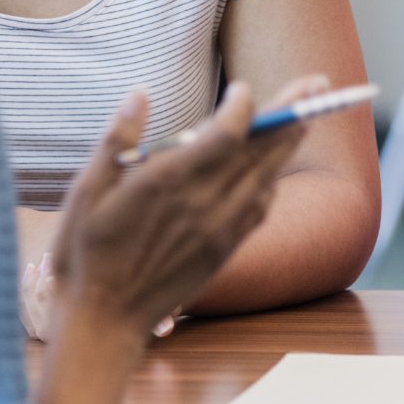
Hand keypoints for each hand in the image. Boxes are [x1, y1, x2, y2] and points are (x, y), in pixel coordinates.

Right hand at [47, 82, 306, 341]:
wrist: (103, 321)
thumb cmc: (85, 253)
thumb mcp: (85, 190)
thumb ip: (117, 139)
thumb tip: (140, 93)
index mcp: (167, 181)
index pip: (228, 132)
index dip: (244, 105)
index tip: (241, 89)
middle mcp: (203, 203)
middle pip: (261, 149)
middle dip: (292, 113)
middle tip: (318, 83)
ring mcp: (219, 229)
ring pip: (267, 177)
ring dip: (288, 145)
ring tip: (306, 118)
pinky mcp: (224, 250)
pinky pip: (260, 208)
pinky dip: (271, 181)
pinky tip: (271, 168)